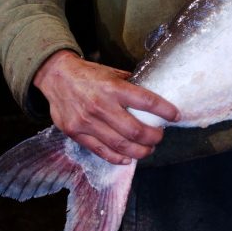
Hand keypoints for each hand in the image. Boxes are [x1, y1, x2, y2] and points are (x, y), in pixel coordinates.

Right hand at [32, 50, 180, 164]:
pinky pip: (101, 151)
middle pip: (135, 130)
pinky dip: (117, 157)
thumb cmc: (88, 74)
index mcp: (113, 88)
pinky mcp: (76, 133)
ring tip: (149, 149)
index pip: (146, 101)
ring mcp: (87, 122)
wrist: (56, 77)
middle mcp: (101, 106)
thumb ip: (130, 84)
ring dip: (139, 151)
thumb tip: (151, 94)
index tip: (175, 115)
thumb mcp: (112, 72)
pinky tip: (128, 158)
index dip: (164, 110)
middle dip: (153, 137)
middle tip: (160, 136)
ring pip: (120, 145)